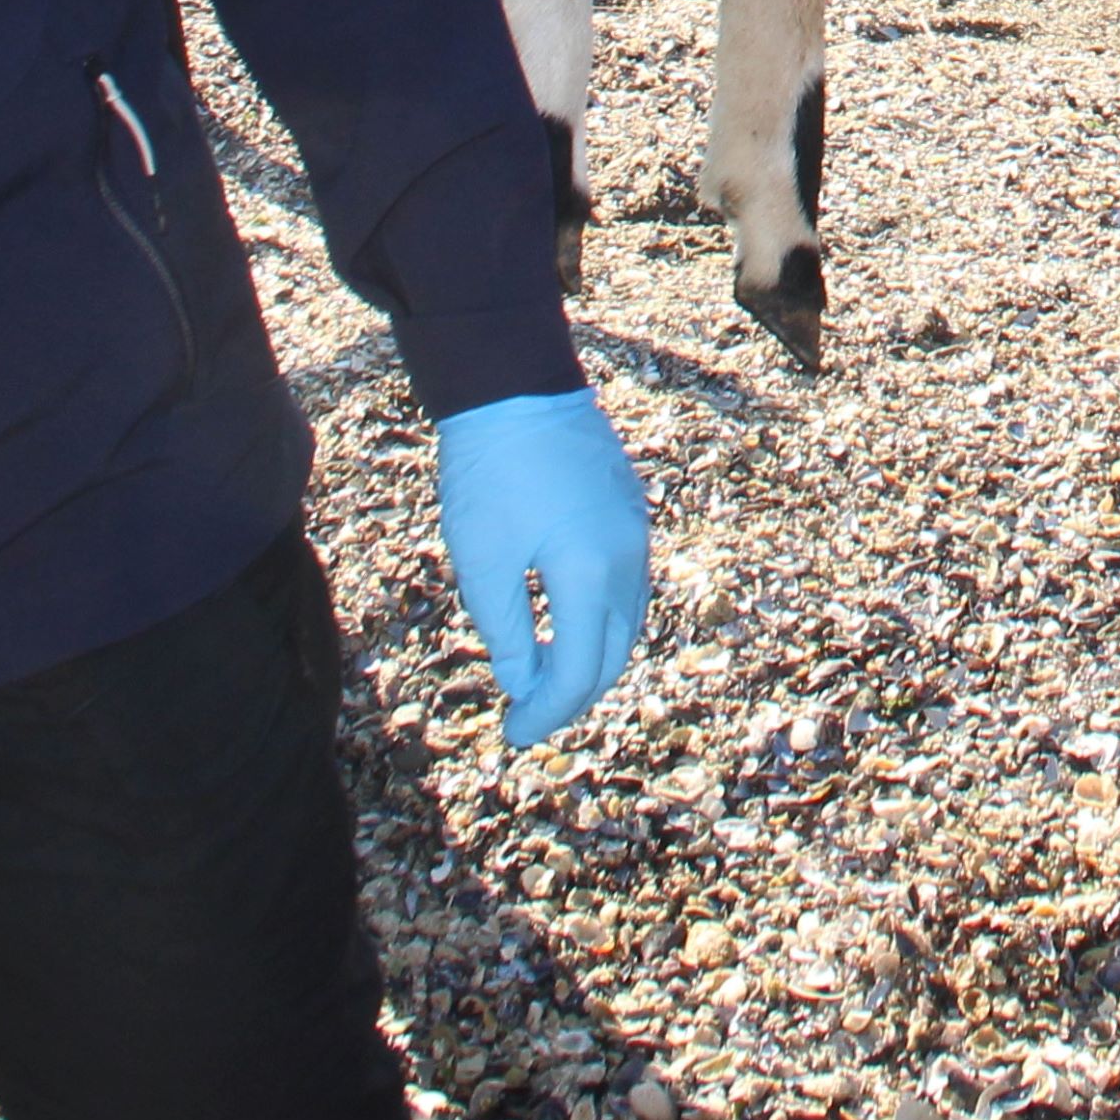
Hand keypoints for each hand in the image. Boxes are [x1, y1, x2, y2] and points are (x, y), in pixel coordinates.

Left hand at [436, 385, 650, 743]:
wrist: (515, 384)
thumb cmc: (490, 473)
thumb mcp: (483, 563)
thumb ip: (507, 633)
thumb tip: (522, 682)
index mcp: (589, 575)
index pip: (578, 673)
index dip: (546, 713)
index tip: (513, 735)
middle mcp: (628, 558)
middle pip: (614, 653)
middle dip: (573, 693)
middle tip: (530, 714)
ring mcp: (636, 530)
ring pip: (627, 619)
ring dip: (591, 655)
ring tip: (546, 675)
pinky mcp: (631, 508)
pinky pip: (628, 583)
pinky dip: (602, 617)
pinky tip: (566, 620)